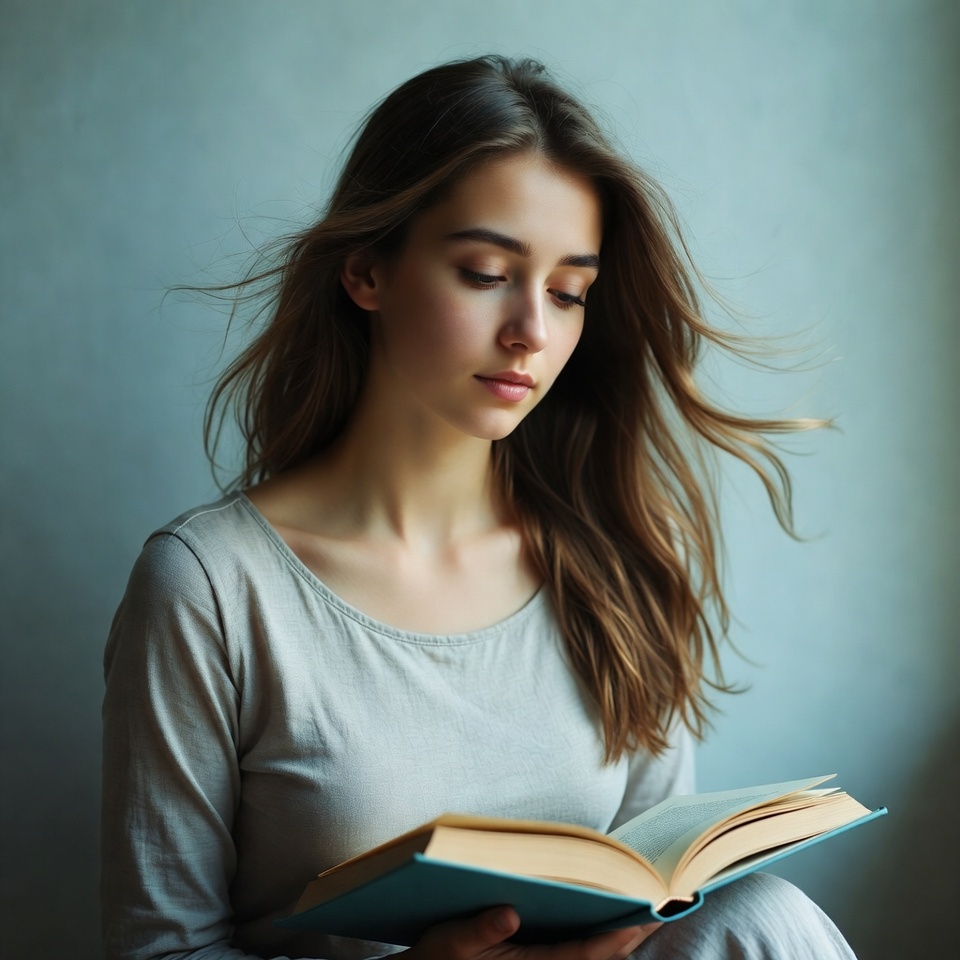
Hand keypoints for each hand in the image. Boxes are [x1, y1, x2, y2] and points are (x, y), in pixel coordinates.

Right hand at [401, 906, 661, 959]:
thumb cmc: (437, 959)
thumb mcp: (450, 941)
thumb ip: (478, 930)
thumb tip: (508, 914)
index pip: (586, 954)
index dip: (618, 935)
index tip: (648, 914)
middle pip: (599, 956)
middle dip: (632, 932)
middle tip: (665, 902)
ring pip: (593, 955)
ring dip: (620, 934)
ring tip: (647, 903)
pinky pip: (578, 952)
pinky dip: (600, 936)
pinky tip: (611, 914)